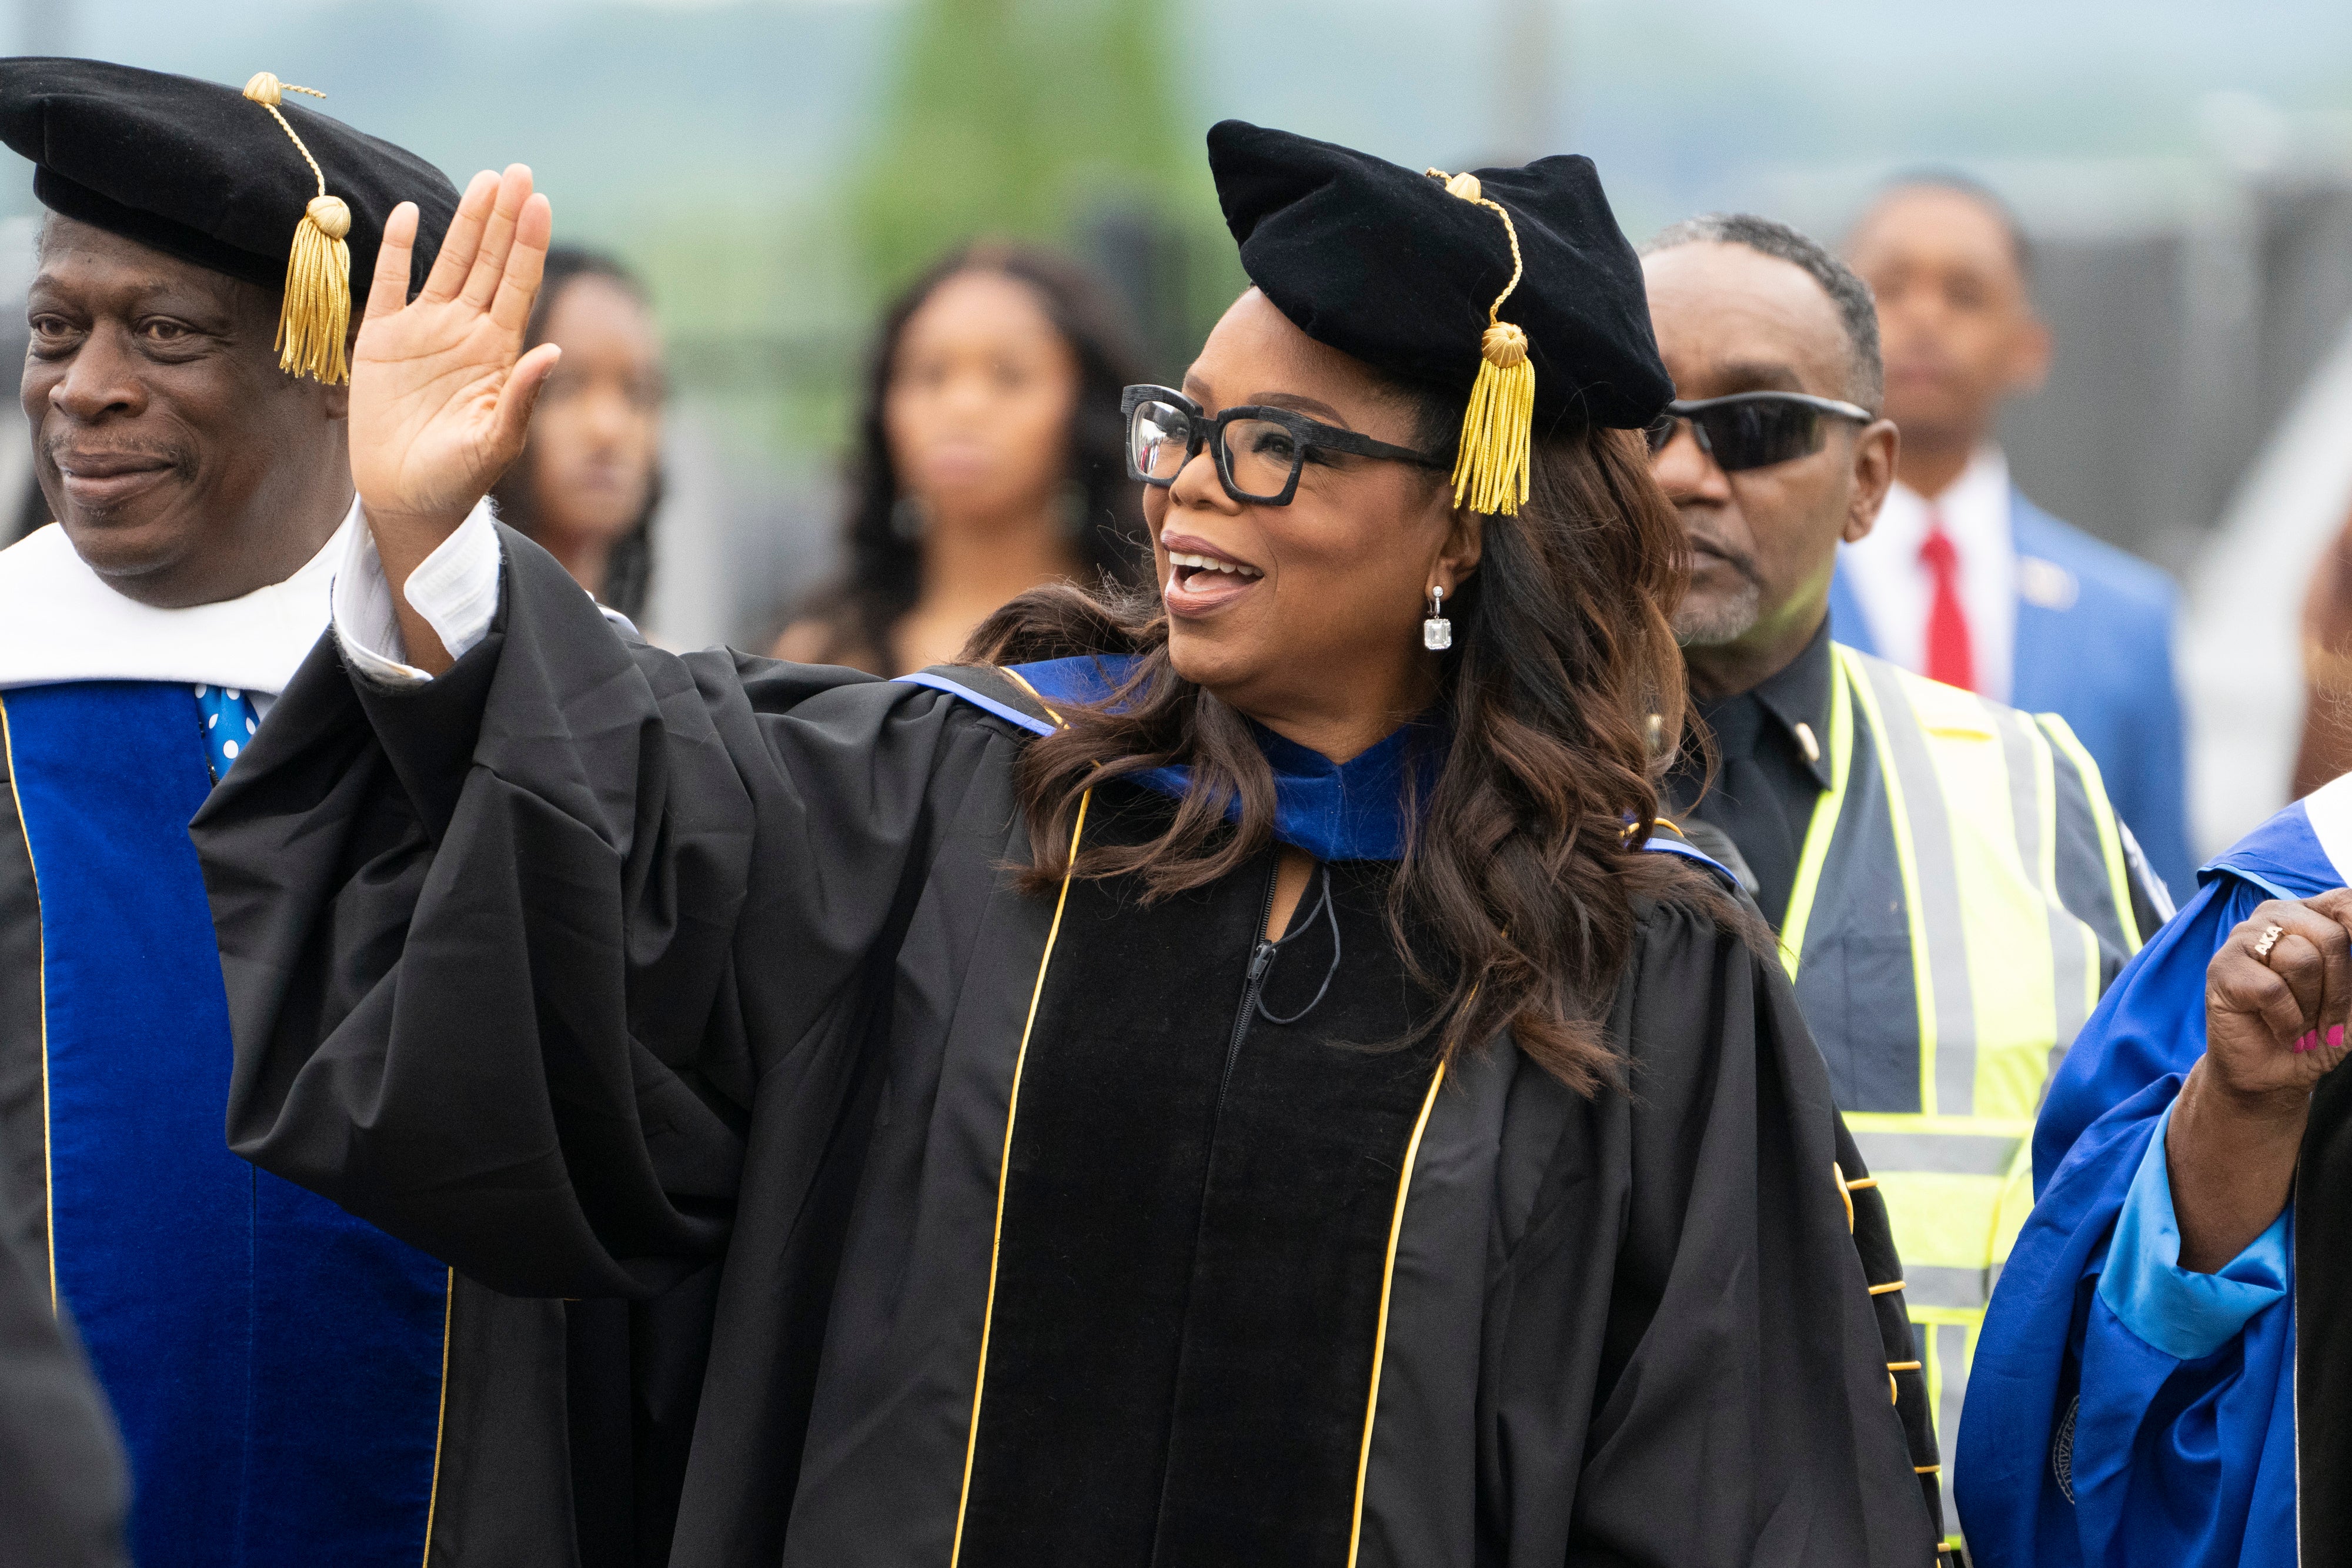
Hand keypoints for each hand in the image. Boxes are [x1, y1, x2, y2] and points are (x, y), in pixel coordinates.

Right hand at [349, 165, 560, 667]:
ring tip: (485, 180)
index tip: (539, 201)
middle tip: (517, 171)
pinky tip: (412, 216)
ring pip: (449, 265)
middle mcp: (465, 333)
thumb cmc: (460, 480)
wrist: (409, 502)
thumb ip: (523, 396)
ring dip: (465, 225)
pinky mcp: (381, 342)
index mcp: (498, 353)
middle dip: (503, 218)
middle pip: (489, 263)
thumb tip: (553, 351)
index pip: (518, 285)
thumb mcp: (497, 441)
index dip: (528, 244)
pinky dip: (398, 250)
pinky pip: (390, 285)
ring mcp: (425, 333)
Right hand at [2202, 891, 2351, 1108]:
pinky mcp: (2222, 967)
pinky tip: (2279, 1030)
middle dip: (2339, 990)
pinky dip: (2286, 1021)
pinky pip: (2272, 989)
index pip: (2343, 901)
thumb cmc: (2314, 1034)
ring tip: (2299, 1025)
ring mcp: (2244, 939)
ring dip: (2310, 1008)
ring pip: (2302, 960)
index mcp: (2311, 918)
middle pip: (2330, 936)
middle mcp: (2276, 918)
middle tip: (2326, 1022)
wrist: (2272, 1074)